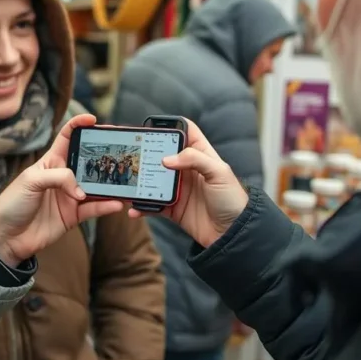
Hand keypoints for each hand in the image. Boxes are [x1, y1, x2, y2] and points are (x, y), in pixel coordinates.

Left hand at [0, 114, 124, 264]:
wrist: (6, 237)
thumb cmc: (12, 203)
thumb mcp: (31, 180)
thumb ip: (59, 177)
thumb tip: (81, 189)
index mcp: (50, 162)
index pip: (66, 137)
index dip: (79, 125)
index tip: (93, 120)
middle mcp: (63, 177)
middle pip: (88, 160)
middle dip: (104, 153)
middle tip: (121, 149)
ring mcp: (70, 196)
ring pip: (96, 186)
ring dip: (110, 183)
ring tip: (125, 179)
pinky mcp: (73, 215)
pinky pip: (94, 208)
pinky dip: (106, 206)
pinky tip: (116, 203)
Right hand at [128, 118, 247, 247]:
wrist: (233, 233)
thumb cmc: (232, 199)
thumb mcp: (219, 173)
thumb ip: (194, 159)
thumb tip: (166, 159)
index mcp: (201, 154)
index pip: (185, 132)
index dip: (171, 126)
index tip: (152, 126)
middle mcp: (187, 169)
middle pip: (163, 154)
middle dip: (146, 153)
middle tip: (130, 153)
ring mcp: (178, 188)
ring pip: (153, 180)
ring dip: (140, 181)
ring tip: (127, 181)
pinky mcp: (173, 208)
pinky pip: (152, 205)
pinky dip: (142, 206)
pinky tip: (133, 208)